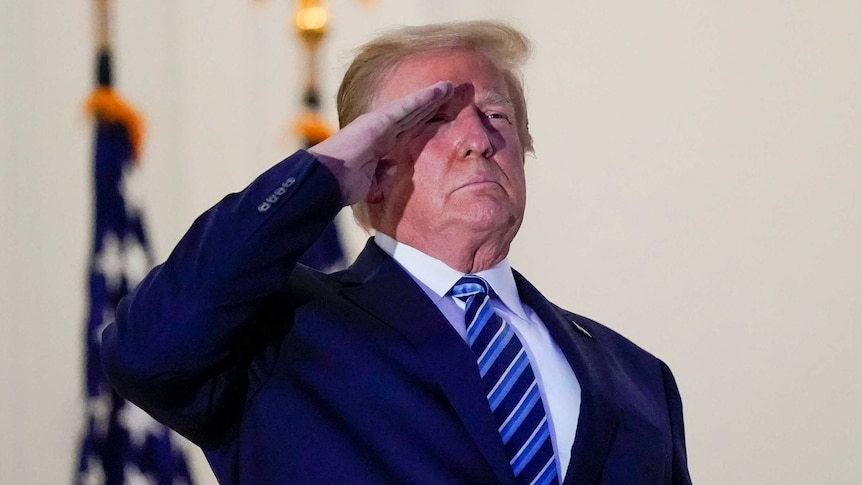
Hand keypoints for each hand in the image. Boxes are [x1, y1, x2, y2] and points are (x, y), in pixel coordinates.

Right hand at [308, 80, 453, 204]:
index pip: (407, 129)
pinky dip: (422, 99)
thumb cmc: (342, 183)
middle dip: (431, 104)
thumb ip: (383, 173)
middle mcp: (381, 130)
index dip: (424, 120)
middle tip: (449, 93)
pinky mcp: (379, 121)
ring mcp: (379, 123)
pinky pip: (406, 108)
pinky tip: (438, 91)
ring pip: (412, 107)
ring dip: (431, 96)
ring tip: (449, 87)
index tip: (440, 114)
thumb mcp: (371, 181)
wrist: (326, 179)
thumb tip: (395, 169)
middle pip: (412, 114)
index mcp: (380, 143)